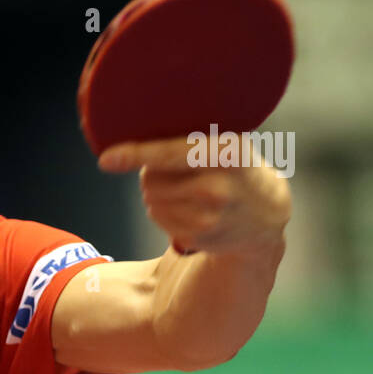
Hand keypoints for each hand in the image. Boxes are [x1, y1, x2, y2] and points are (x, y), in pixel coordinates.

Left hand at [98, 134, 290, 255]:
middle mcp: (218, 187)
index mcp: (226, 153)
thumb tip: (133, 138)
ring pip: (151, 201)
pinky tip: (189, 207)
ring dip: (157, 193)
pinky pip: (159, 219)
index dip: (136, 154)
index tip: (106, 159)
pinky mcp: (200, 237)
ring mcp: (209, 216)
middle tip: (176, 169)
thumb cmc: (235, 166)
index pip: (169, 153)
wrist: (267, 212)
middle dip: (151, 172)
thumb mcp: (226, 141)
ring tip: (186, 188)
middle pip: (151, 179)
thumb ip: (190, 136)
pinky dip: (164, 211)